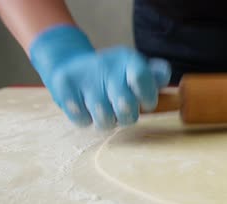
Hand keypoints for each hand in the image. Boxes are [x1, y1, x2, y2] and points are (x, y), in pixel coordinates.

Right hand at [29, 25, 170, 128]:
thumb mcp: (136, 71)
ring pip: (104, 119)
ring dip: (106, 120)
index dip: (147, 98)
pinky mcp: (64, 85)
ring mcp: (84, 75)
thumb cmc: (114, 76)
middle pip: (126, 106)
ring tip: (104, 107)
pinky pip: (82, 120)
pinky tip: (85, 106)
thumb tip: (162, 75)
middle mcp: (107, 64)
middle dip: (127, 115)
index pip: (142, 79)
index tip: (144, 102)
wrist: (71, 64)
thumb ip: (155, 77)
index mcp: (129, 60)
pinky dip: (85, 119)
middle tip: (122, 110)